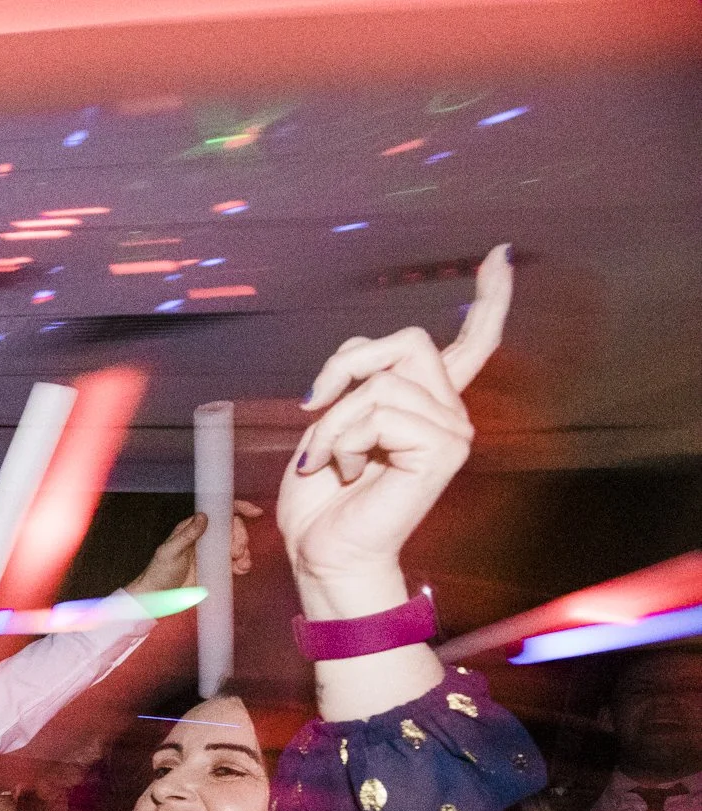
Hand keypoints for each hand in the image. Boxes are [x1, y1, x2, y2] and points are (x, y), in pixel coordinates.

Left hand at [127, 501, 259, 594]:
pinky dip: (243, 564)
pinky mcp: (218, 568)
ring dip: (244, 552)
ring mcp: (214, 553)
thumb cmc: (160, 571)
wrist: (159, 596)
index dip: (238, 508)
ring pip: (238, 545)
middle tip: (236, 552)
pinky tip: (241, 570)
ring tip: (240, 564)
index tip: (254, 513)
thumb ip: (187, 535)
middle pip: (233, 528)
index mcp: (194, 528)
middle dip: (241, 537)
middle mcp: (207, 537)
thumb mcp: (170, 551)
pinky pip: (236, 562)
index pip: (219, 512)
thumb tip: (203, 516)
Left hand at [278, 244, 510, 608]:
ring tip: (330, 459)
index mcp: (426, 402)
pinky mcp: (443, 448)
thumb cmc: (322, 496)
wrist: (323, 551)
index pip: (472, 341)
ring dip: (334, 419)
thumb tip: (360, 359)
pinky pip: (380, 411)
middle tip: (314, 406)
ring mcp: (452, 429)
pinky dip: (344, 437)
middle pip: (406, 341)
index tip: (501, 254)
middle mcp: (449, 410)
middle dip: (345, 367)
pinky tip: (349, 468)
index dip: (489, 296)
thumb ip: (357, 380)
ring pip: (381, 381)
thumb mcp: (329, 419)